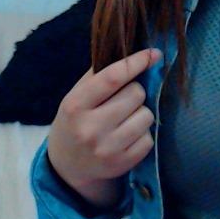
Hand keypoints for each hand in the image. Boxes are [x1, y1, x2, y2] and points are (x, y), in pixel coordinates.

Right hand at [46, 47, 162, 189]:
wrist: (67, 165)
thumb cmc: (76, 120)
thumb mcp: (76, 96)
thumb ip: (100, 74)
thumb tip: (137, 53)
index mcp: (75, 105)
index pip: (113, 77)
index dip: (136, 62)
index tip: (152, 54)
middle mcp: (90, 128)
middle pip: (136, 94)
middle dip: (135, 92)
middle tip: (123, 99)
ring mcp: (107, 149)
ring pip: (147, 115)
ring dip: (140, 113)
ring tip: (124, 119)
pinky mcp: (122, 164)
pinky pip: (149, 138)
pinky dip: (142, 134)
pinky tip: (127, 136)